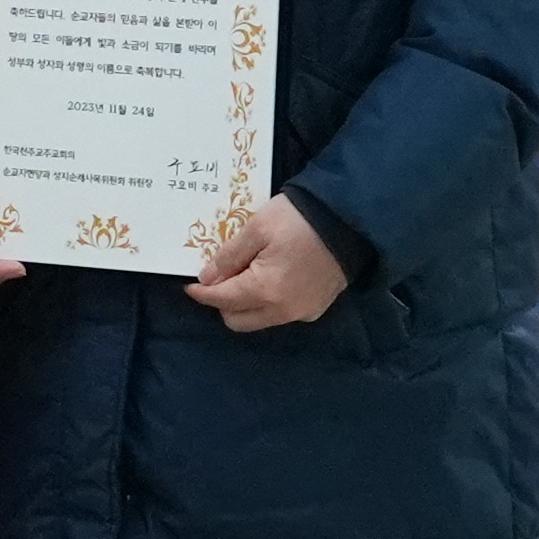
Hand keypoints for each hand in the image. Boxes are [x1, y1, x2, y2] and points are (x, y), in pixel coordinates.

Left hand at [187, 194, 346, 332]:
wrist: (348, 220)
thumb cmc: (299, 219)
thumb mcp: (257, 228)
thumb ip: (228, 256)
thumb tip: (207, 278)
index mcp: (265, 290)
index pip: (222, 300)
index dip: (202, 293)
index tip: (190, 285)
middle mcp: (283, 311)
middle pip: (237, 320)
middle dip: (222, 302)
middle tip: (221, 276)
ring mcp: (302, 313)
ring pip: (259, 320)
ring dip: (245, 304)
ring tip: (245, 274)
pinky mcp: (316, 309)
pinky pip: (281, 315)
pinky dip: (268, 303)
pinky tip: (270, 279)